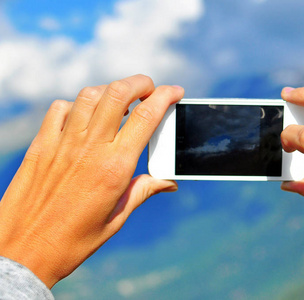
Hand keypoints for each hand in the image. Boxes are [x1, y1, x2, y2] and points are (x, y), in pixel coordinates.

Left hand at [0, 75, 183, 287]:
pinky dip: (77, 105)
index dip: (166, 97)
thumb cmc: (72, 241)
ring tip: (120, 101)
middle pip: (118, 93)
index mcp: (115, 168)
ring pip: (90, 95)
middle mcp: (90, 148)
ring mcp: (62, 143)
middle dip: (140, 83)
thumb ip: (143, 191)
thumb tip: (168, 182)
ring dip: (110, 90)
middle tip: (149, 88)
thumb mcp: (116, 218)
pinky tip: (84, 117)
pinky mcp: (41, 144)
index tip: (176, 91)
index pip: (147, 118)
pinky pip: (60, 109)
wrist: (22, 251)